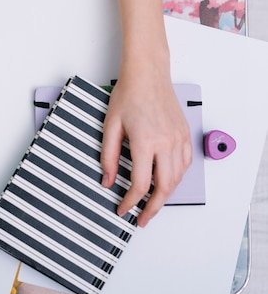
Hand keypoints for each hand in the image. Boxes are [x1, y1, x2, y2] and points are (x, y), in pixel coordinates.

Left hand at [100, 64, 191, 226]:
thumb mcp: (110, 126)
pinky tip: (165, 182)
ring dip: (165, 195)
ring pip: (178, 178)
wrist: (148, 74)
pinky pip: (185, 164)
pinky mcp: (185, 134)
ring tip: (152, 204)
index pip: (140, 183)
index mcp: (145, 142)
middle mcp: (166, 143)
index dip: (130, 201)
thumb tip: (107, 181)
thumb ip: (108, 156)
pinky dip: (176, 178)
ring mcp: (179, 139)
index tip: (122, 208)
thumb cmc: (128, 95)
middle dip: (153, 208)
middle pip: (164, 187)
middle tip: (142, 219)